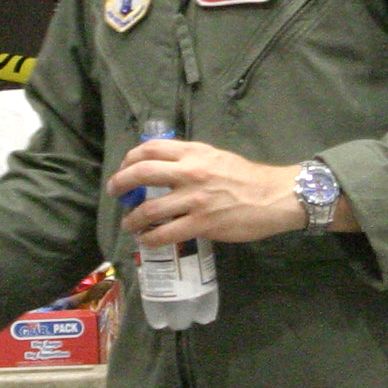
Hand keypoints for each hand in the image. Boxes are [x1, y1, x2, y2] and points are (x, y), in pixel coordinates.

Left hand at [107, 140, 311, 246]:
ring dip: (133, 218)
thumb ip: (190, 159)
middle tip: (114, 192)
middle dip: (120, 183)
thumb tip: (163, 165)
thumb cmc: (246, 177)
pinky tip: (146, 239)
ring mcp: (195, 199)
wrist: (273, 196)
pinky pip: (166, 232)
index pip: (150, 148)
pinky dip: (150, 238)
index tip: (124, 168)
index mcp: (194, 153)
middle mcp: (191, 172)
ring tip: (129, 223)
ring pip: (150, 208)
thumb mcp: (216, 156)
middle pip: (142, 172)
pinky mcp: (202, 223)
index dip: (130, 158)